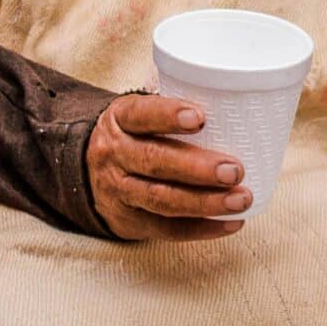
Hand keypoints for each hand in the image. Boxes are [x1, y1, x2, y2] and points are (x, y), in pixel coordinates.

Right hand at [87, 93, 249, 240]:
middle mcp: (115, 155)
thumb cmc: (135, 135)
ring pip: (161, 199)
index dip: (168, 115)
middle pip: (155, 161)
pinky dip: (202, 229)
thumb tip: (235, 96)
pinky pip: (166, 230)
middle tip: (234, 170)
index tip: (201, 118)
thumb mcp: (139, 112)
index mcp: (121, 119)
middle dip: (198, 168)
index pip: (142, 115)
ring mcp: (119, 191)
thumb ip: (174, 105)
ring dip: (205, 202)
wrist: (86, 171)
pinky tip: (232, 222)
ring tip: (240, 199)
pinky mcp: (129, 222)